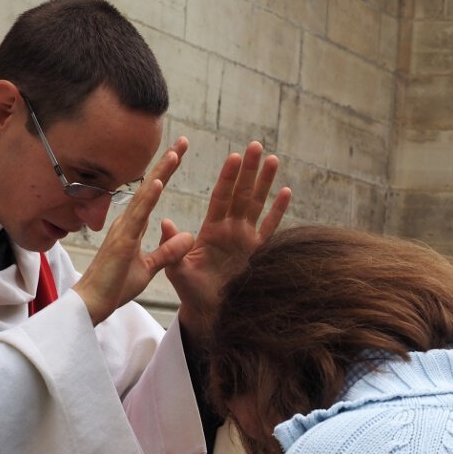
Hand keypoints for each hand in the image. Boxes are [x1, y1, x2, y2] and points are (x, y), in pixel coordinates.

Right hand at [72, 138, 195, 324]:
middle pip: (150, 186)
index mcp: (133, 226)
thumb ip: (168, 252)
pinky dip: (149, 198)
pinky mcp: (122, 241)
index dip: (166, 172)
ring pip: (145, 195)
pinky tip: (159, 182)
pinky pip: (138, 216)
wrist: (93, 303)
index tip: (178, 152)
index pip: (153, 193)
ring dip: (161, 173)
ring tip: (175, 152)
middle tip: (183, 141)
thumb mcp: (149, 268)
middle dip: (167, 163)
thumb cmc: (115, 286)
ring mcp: (123, 229)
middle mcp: (127, 222)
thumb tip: (190, 237)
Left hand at [167, 142, 290, 340]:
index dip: (228, 177)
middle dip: (249, 170)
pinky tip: (286, 192)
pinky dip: (278, 211)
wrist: (207, 308)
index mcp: (212, 229)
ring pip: (257, 205)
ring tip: (273, 159)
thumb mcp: (177, 268)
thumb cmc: (190, 289)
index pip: (221, 197)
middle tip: (256, 145)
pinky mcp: (257, 252)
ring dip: (265, 183)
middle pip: (241, 193)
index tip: (234, 156)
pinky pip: (270, 228)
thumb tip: (166, 222)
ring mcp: (246, 238)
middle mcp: (231, 228)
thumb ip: (173, 246)